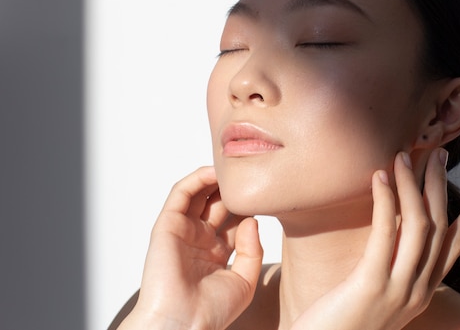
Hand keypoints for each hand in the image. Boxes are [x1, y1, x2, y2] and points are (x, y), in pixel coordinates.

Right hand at [119, 167, 262, 329]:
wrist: (184, 322)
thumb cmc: (212, 310)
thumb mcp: (245, 280)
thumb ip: (253, 249)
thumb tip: (252, 220)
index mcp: (216, 253)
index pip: (234, 220)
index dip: (249, 206)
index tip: (267, 196)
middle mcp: (199, 240)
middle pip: (218, 204)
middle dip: (234, 190)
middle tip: (251, 177)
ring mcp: (183, 231)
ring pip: (199, 194)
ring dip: (215, 179)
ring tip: (234, 170)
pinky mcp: (167, 225)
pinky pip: (180, 194)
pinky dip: (196, 179)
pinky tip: (215, 174)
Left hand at [291, 149, 459, 329]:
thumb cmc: (341, 324)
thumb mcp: (375, 296)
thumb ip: (388, 269)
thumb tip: (389, 235)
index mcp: (420, 293)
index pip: (453, 249)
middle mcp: (416, 292)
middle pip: (439, 228)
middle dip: (440, 187)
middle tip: (439, 155)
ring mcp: (397, 290)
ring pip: (418, 226)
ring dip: (413, 186)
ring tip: (404, 156)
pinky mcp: (371, 286)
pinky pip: (385, 235)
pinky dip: (386, 202)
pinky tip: (380, 178)